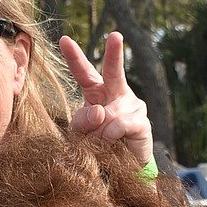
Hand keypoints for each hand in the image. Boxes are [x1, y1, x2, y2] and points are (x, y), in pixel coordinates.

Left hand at [63, 30, 153, 167]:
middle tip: (115, 36)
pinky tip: (115, 143)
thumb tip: (99, 111)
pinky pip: (118, 126)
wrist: (119, 170)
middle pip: (113, 71)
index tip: (64, 40)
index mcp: (97, 92)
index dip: (74, 57)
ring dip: (98, 133)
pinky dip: (110, 137)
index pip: (84, 73)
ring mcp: (132, 105)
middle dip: (114, 53)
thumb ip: (82, 121)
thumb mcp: (80, 134)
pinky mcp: (142, 121)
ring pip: (108, 113)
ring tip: (101, 143)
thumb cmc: (97, 147)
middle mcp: (116, 93)